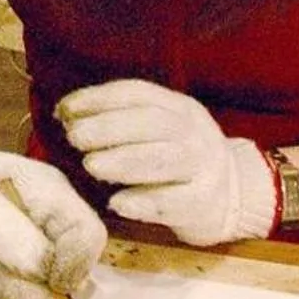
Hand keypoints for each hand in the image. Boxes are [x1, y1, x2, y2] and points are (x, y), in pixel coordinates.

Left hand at [0, 110, 105, 298]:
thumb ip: (9, 233)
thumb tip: (44, 271)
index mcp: (51, 195)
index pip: (91, 237)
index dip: (74, 264)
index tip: (39, 275)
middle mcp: (46, 226)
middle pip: (66, 276)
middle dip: (18, 277)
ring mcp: (26, 253)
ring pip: (31, 294)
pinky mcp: (5, 273)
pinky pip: (5, 298)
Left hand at [58, 79, 273, 247]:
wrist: (233, 196)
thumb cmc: (178, 159)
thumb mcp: (160, 129)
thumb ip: (121, 120)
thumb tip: (65, 115)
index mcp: (180, 107)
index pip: (139, 94)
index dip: (100, 98)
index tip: (65, 109)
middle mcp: (195, 133)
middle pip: (153, 123)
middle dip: (109, 128)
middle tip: (74, 137)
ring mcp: (204, 168)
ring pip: (164, 160)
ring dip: (123, 161)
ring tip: (90, 165)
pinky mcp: (203, 204)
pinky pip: (173, 202)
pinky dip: (143, 202)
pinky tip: (117, 203)